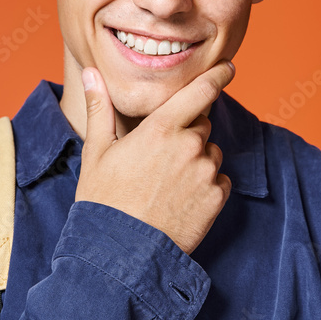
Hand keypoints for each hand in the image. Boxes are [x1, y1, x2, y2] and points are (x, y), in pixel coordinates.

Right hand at [75, 61, 234, 254]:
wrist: (121, 252)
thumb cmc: (104, 200)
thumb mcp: (97, 151)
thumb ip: (100, 108)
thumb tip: (92, 73)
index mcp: (160, 128)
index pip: (200, 91)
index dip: (218, 75)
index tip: (228, 67)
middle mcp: (189, 146)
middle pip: (202, 125)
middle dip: (187, 134)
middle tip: (160, 159)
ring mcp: (205, 173)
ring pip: (211, 154)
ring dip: (197, 161)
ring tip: (167, 184)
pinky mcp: (216, 199)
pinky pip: (220, 181)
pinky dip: (206, 187)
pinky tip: (180, 200)